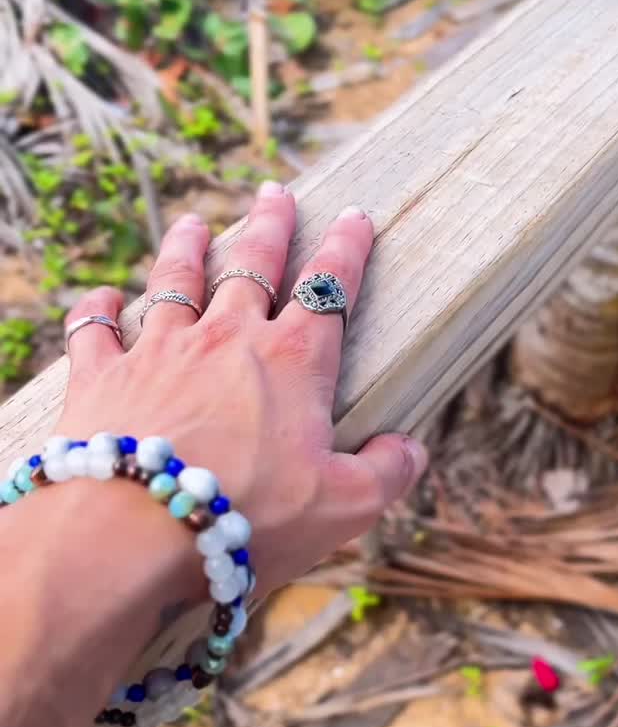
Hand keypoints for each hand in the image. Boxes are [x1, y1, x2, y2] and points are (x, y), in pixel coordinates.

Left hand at [59, 183, 426, 598]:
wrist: (135, 532)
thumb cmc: (247, 518)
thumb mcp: (343, 507)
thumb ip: (384, 474)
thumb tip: (411, 451)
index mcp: (293, 361)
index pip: (329, 289)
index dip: (347, 250)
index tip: (357, 217)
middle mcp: (227, 338)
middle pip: (253, 265)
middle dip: (270, 226)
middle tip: (277, 193)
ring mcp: (159, 350)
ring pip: (175, 281)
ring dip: (185, 248)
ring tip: (191, 224)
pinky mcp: (103, 376)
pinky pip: (96, 328)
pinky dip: (98, 309)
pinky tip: (102, 299)